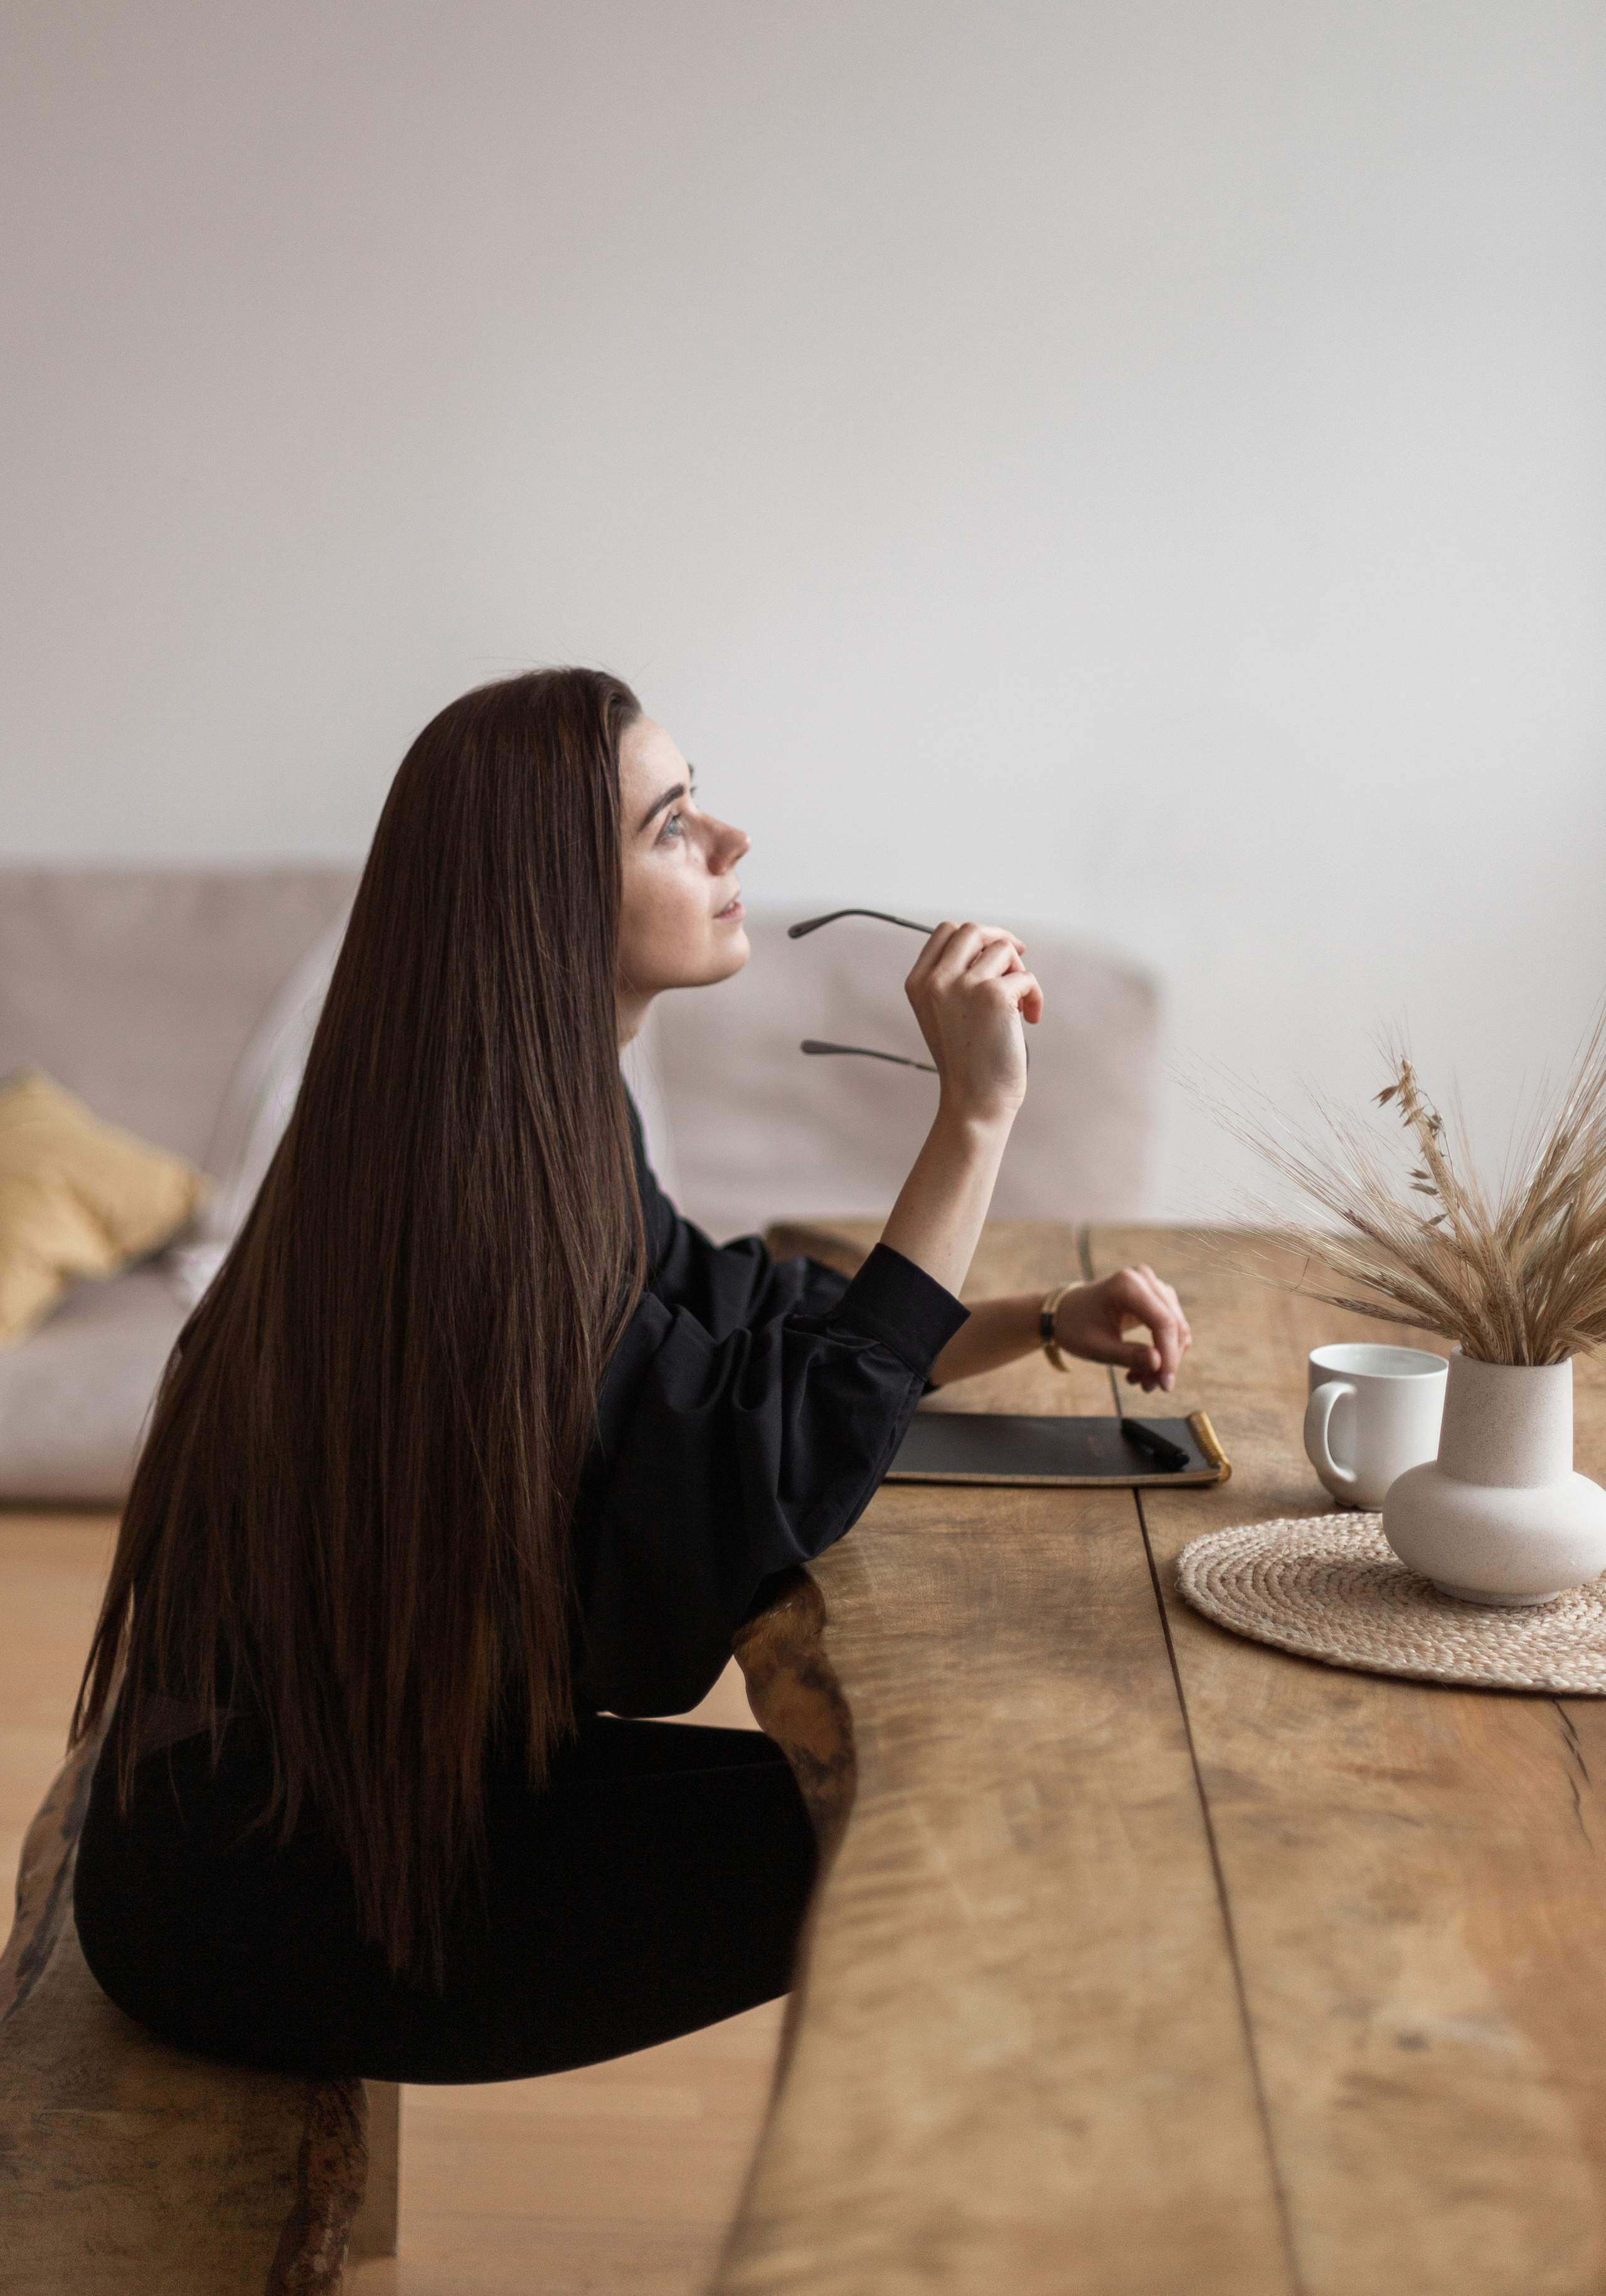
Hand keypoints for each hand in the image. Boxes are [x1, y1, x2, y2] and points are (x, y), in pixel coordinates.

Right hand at [904, 922, 1042, 1128]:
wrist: (974, 1100)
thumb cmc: (967, 1060)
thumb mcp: (943, 1014)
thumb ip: (953, 979)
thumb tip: (992, 944)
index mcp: (919, 983)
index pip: (945, 931)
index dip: (976, 935)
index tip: (995, 950)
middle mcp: (936, 980)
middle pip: (973, 930)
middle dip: (1000, 941)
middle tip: (1018, 964)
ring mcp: (963, 985)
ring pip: (1003, 949)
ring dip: (1019, 973)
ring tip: (1020, 1004)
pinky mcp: (994, 996)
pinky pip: (1026, 977)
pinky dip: (1035, 996)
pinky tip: (1031, 1019)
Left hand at [1054, 1266, 1191, 1392]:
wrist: (1065, 1311)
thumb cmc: (1075, 1326)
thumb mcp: (1095, 1346)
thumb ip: (1127, 1355)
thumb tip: (1159, 1365)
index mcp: (1126, 1285)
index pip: (1163, 1321)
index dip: (1169, 1355)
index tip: (1164, 1385)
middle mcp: (1144, 1279)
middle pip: (1174, 1325)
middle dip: (1167, 1361)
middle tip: (1148, 1387)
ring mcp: (1152, 1285)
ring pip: (1177, 1327)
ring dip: (1165, 1358)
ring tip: (1141, 1381)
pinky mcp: (1156, 1297)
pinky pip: (1172, 1326)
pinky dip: (1162, 1350)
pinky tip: (1142, 1368)